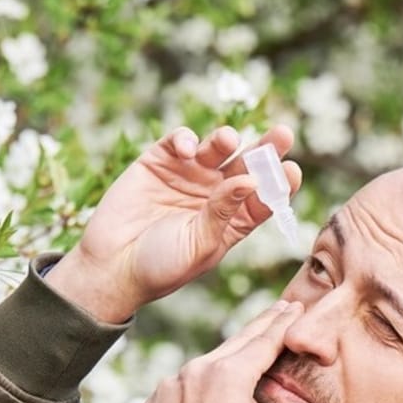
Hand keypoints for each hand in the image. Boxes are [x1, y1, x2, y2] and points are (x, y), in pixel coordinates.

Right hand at [46, 125, 302, 323]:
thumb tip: (250, 180)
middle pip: (248, 164)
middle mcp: (215, 194)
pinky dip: (185, 139)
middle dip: (265, 149)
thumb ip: (223, 212)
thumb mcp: (200, 245)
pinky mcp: (159, 162)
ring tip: (227, 140)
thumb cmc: (161, 267)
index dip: (279, 183)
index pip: (265, 196)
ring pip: (217, 148)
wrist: (112, 267)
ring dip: (225, 139)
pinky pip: (179, 141)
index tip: (290, 171)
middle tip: (281, 134)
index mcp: (232, 219)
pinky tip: (187, 148)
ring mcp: (189, 175)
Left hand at [137, 299, 298, 402]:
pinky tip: (208, 400)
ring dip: (223, 366)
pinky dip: (196, 390)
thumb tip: (244, 393)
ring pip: (203, 368)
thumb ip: (258, 398)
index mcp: (228, 375)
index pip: (262, 342)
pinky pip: (180, 390)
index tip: (292, 307)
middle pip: (233, 345)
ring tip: (243, 360)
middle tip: (277, 310)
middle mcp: (194, 372)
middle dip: (257, 329)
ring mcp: (168, 388)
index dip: (281, 324)